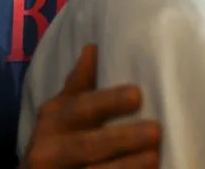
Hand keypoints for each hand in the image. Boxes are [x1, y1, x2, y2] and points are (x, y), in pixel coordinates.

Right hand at [20, 44, 160, 168]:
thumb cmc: (58, 139)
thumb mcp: (61, 111)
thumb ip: (79, 84)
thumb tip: (92, 47)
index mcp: (53, 121)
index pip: (81, 108)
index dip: (108, 102)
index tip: (137, 95)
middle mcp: (49, 151)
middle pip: (88, 146)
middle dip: (122, 139)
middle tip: (155, 131)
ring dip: (126, 166)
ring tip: (154, 157)